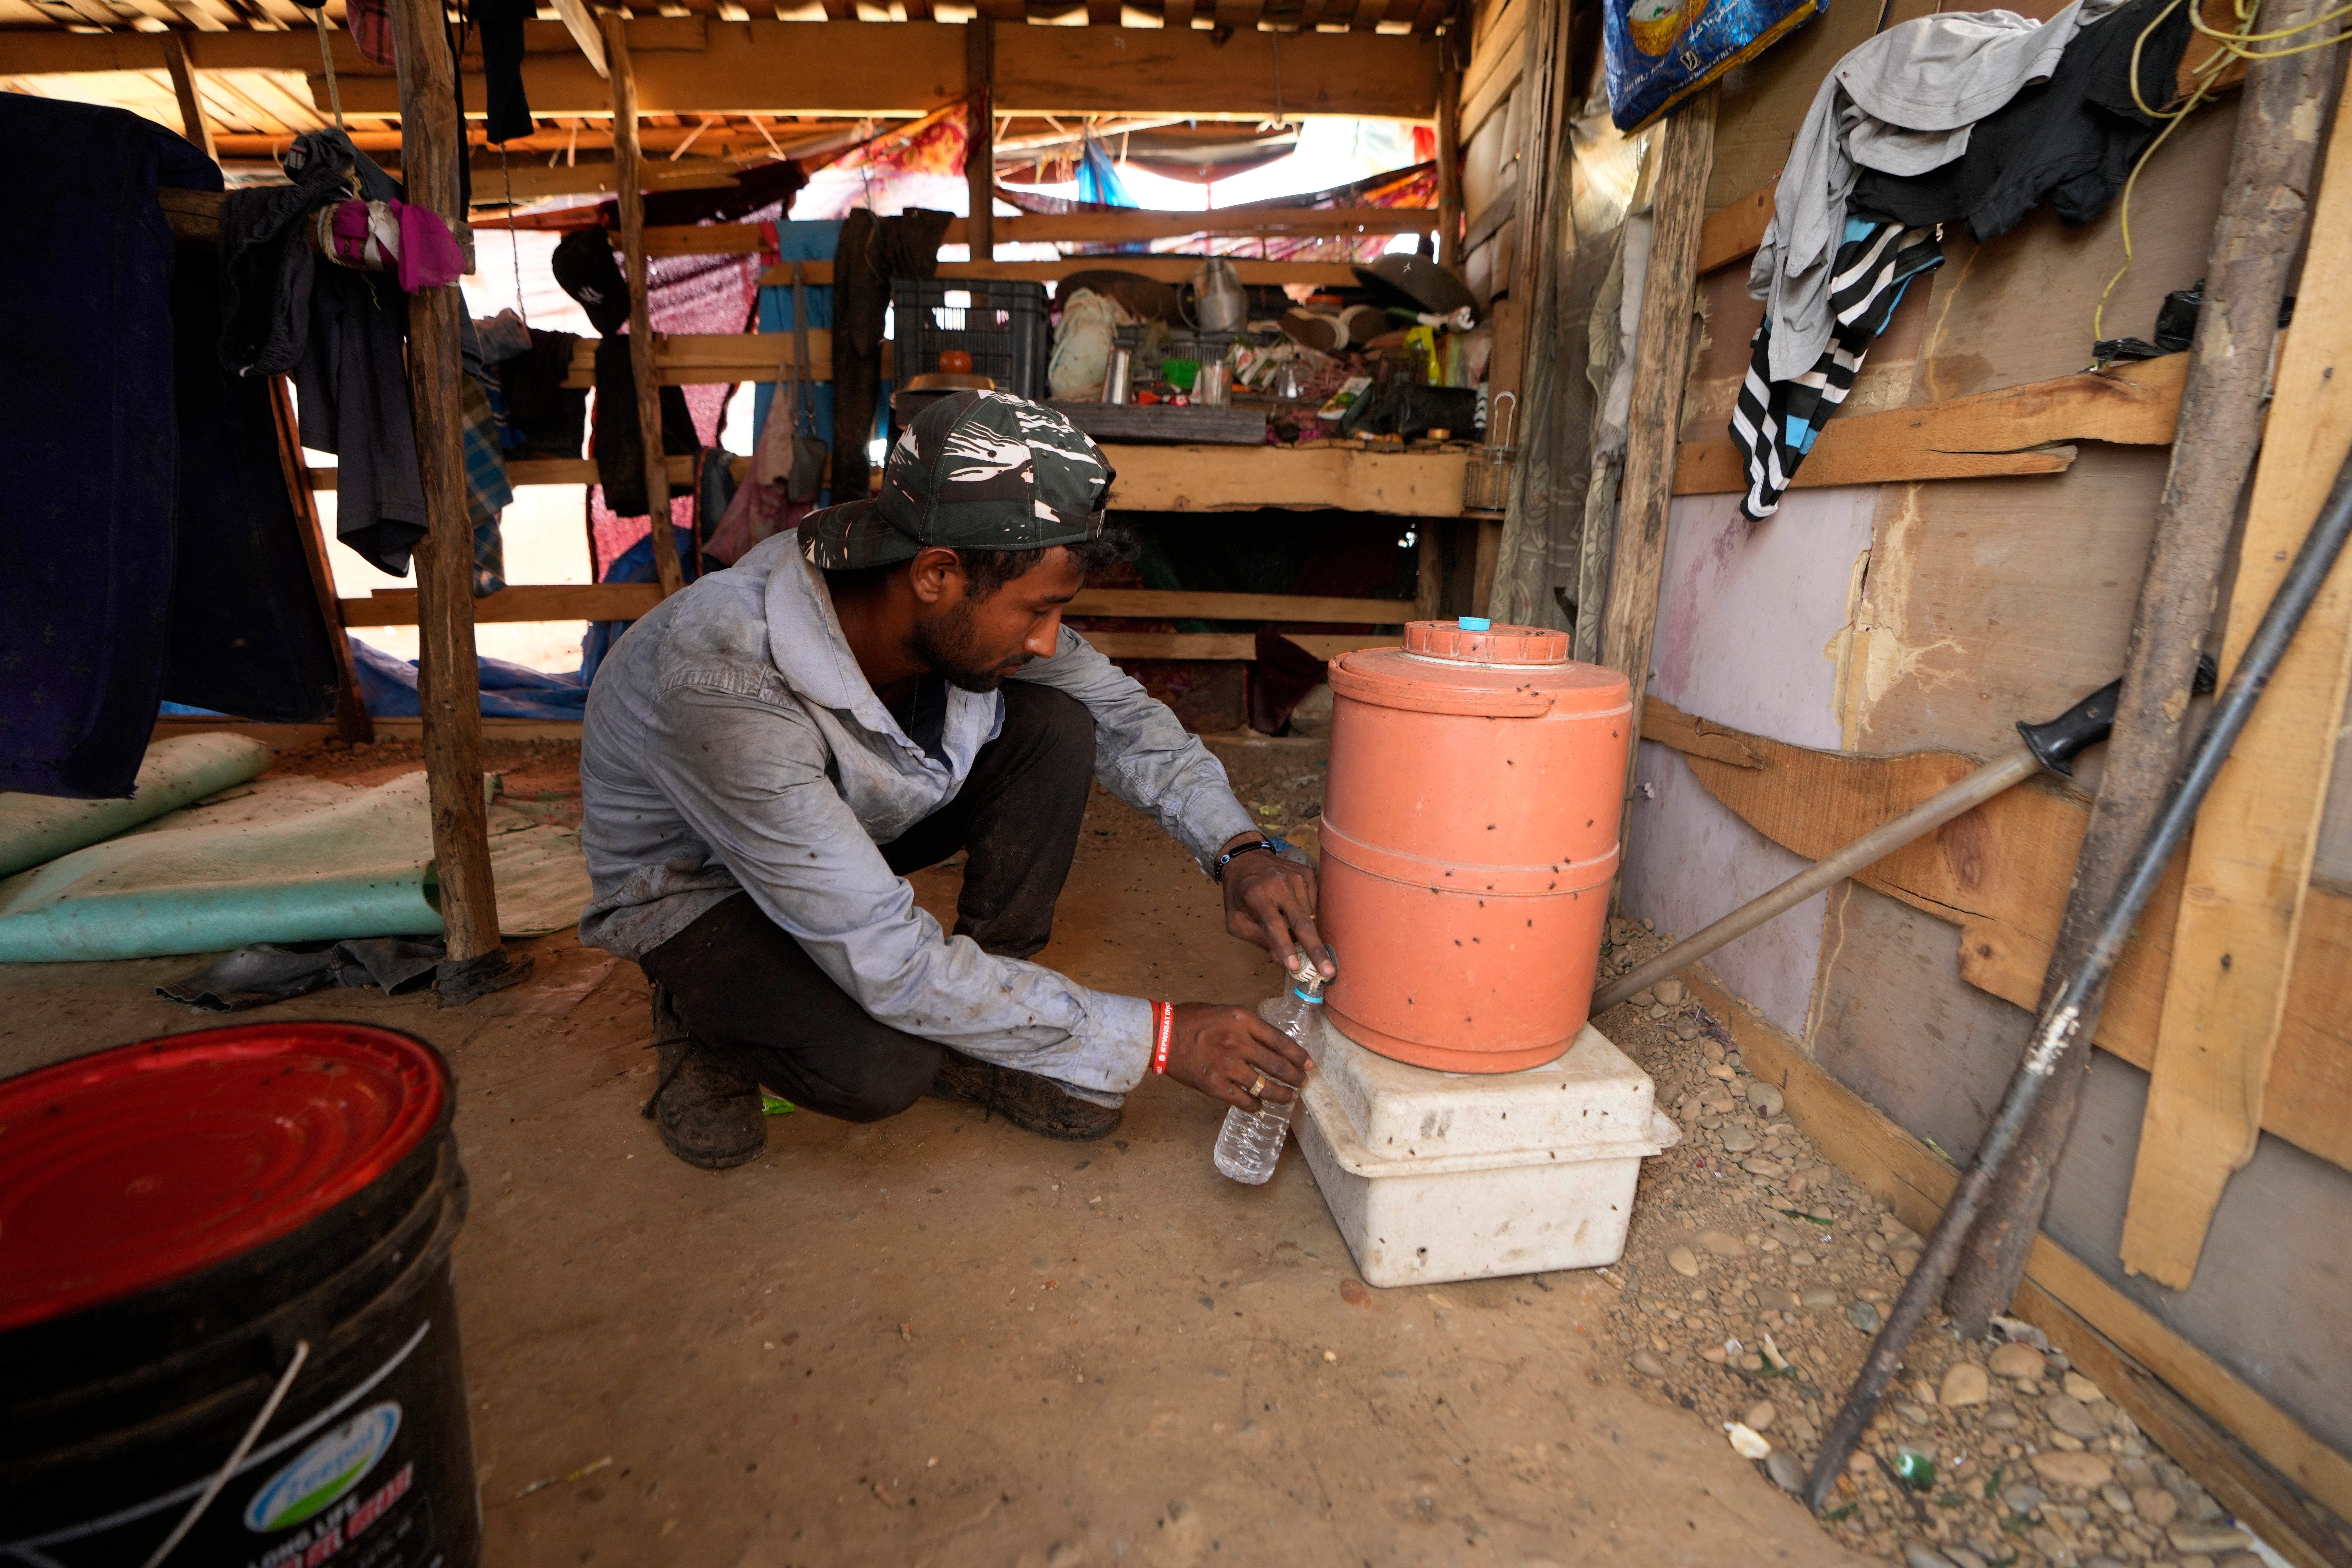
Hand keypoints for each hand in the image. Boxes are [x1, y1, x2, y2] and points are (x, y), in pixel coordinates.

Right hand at [1163, 1002, 1313, 1111]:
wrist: (1161, 1034)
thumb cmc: (1192, 1020)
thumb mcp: (1226, 1012)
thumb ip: (1248, 1026)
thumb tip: (1271, 1043)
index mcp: (1243, 1020)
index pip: (1281, 1041)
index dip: (1299, 1055)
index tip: (1308, 1064)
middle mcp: (1238, 1042)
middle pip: (1278, 1066)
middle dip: (1295, 1078)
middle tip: (1303, 1083)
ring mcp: (1227, 1065)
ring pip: (1264, 1086)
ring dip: (1281, 1095)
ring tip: (1289, 1098)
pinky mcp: (1214, 1085)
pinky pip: (1243, 1100)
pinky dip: (1255, 1105)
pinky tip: (1259, 1105)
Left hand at [1220, 838, 1334, 979]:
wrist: (1246, 859)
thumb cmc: (1239, 894)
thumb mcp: (1236, 920)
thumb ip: (1257, 939)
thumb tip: (1281, 961)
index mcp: (1256, 895)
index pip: (1274, 925)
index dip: (1284, 946)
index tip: (1294, 966)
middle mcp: (1279, 884)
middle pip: (1301, 921)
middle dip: (1315, 949)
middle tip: (1328, 971)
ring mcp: (1296, 878)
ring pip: (1309, 916)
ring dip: (1303, 929)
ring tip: (1287, 921)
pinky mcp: (1307, 874)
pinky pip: (1313, 904)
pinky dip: (1305, 913)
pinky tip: (1291, 907)